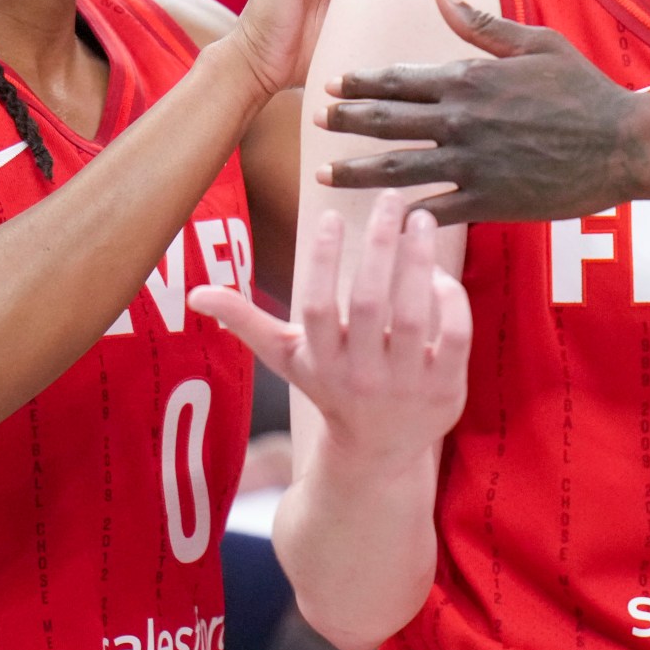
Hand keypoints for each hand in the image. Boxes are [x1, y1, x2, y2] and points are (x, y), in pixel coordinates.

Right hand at [190, 191, 469, 460]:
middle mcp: (361, 375)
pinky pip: (455, 336)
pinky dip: (451, 300)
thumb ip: (247, 322)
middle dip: (379, 244)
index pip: (317, 306)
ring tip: (421, 219)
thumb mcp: (289, 358)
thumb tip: (194, 294)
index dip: (322, 260)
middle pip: (368, 302)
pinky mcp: (445, 389)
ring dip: (418, 262)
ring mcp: (406, 385)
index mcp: (322, 362)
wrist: (378, 451)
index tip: (331, 215)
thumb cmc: (331, 386)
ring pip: (414, 315)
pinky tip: (441, 272)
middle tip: (389, 198)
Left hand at [316, 0, 644, 223]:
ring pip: (397, 169)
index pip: (399, 79)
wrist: (624, 144)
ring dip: (356, 171)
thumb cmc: (585, 89)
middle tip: (313, 121)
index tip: (332, 85)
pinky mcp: (488, 200)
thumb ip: (481, 22)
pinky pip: (434, 210)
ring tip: (323, 175)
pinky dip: (403, 216)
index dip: (360, 83)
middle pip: (386, 121)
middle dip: (344, 121)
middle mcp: (461, 120)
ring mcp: (472, 163)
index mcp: (469, 78)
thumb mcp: (536, 43)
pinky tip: (379, 221)